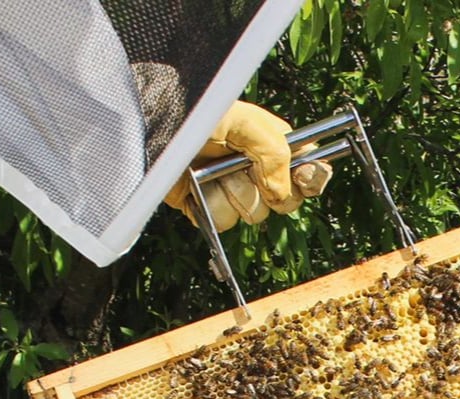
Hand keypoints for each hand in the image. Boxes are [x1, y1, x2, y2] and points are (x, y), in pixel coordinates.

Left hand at [164, 101, 331, 232]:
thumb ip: (272, 151)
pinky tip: (196, 187)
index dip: (311, 176)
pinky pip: (222, 222)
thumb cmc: (193, 113)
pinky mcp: (206, 208)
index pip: (307, 166)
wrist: (148, 132)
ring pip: (252, 215)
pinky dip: (209, 207)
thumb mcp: (241, 119)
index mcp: (270, 142)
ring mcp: (230, 189)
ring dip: (233, 195)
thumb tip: (282, 192)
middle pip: (284, 200)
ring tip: (210, 171)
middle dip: (264, 189)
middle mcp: (254, 168)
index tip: (302, 177)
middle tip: (245, 169)